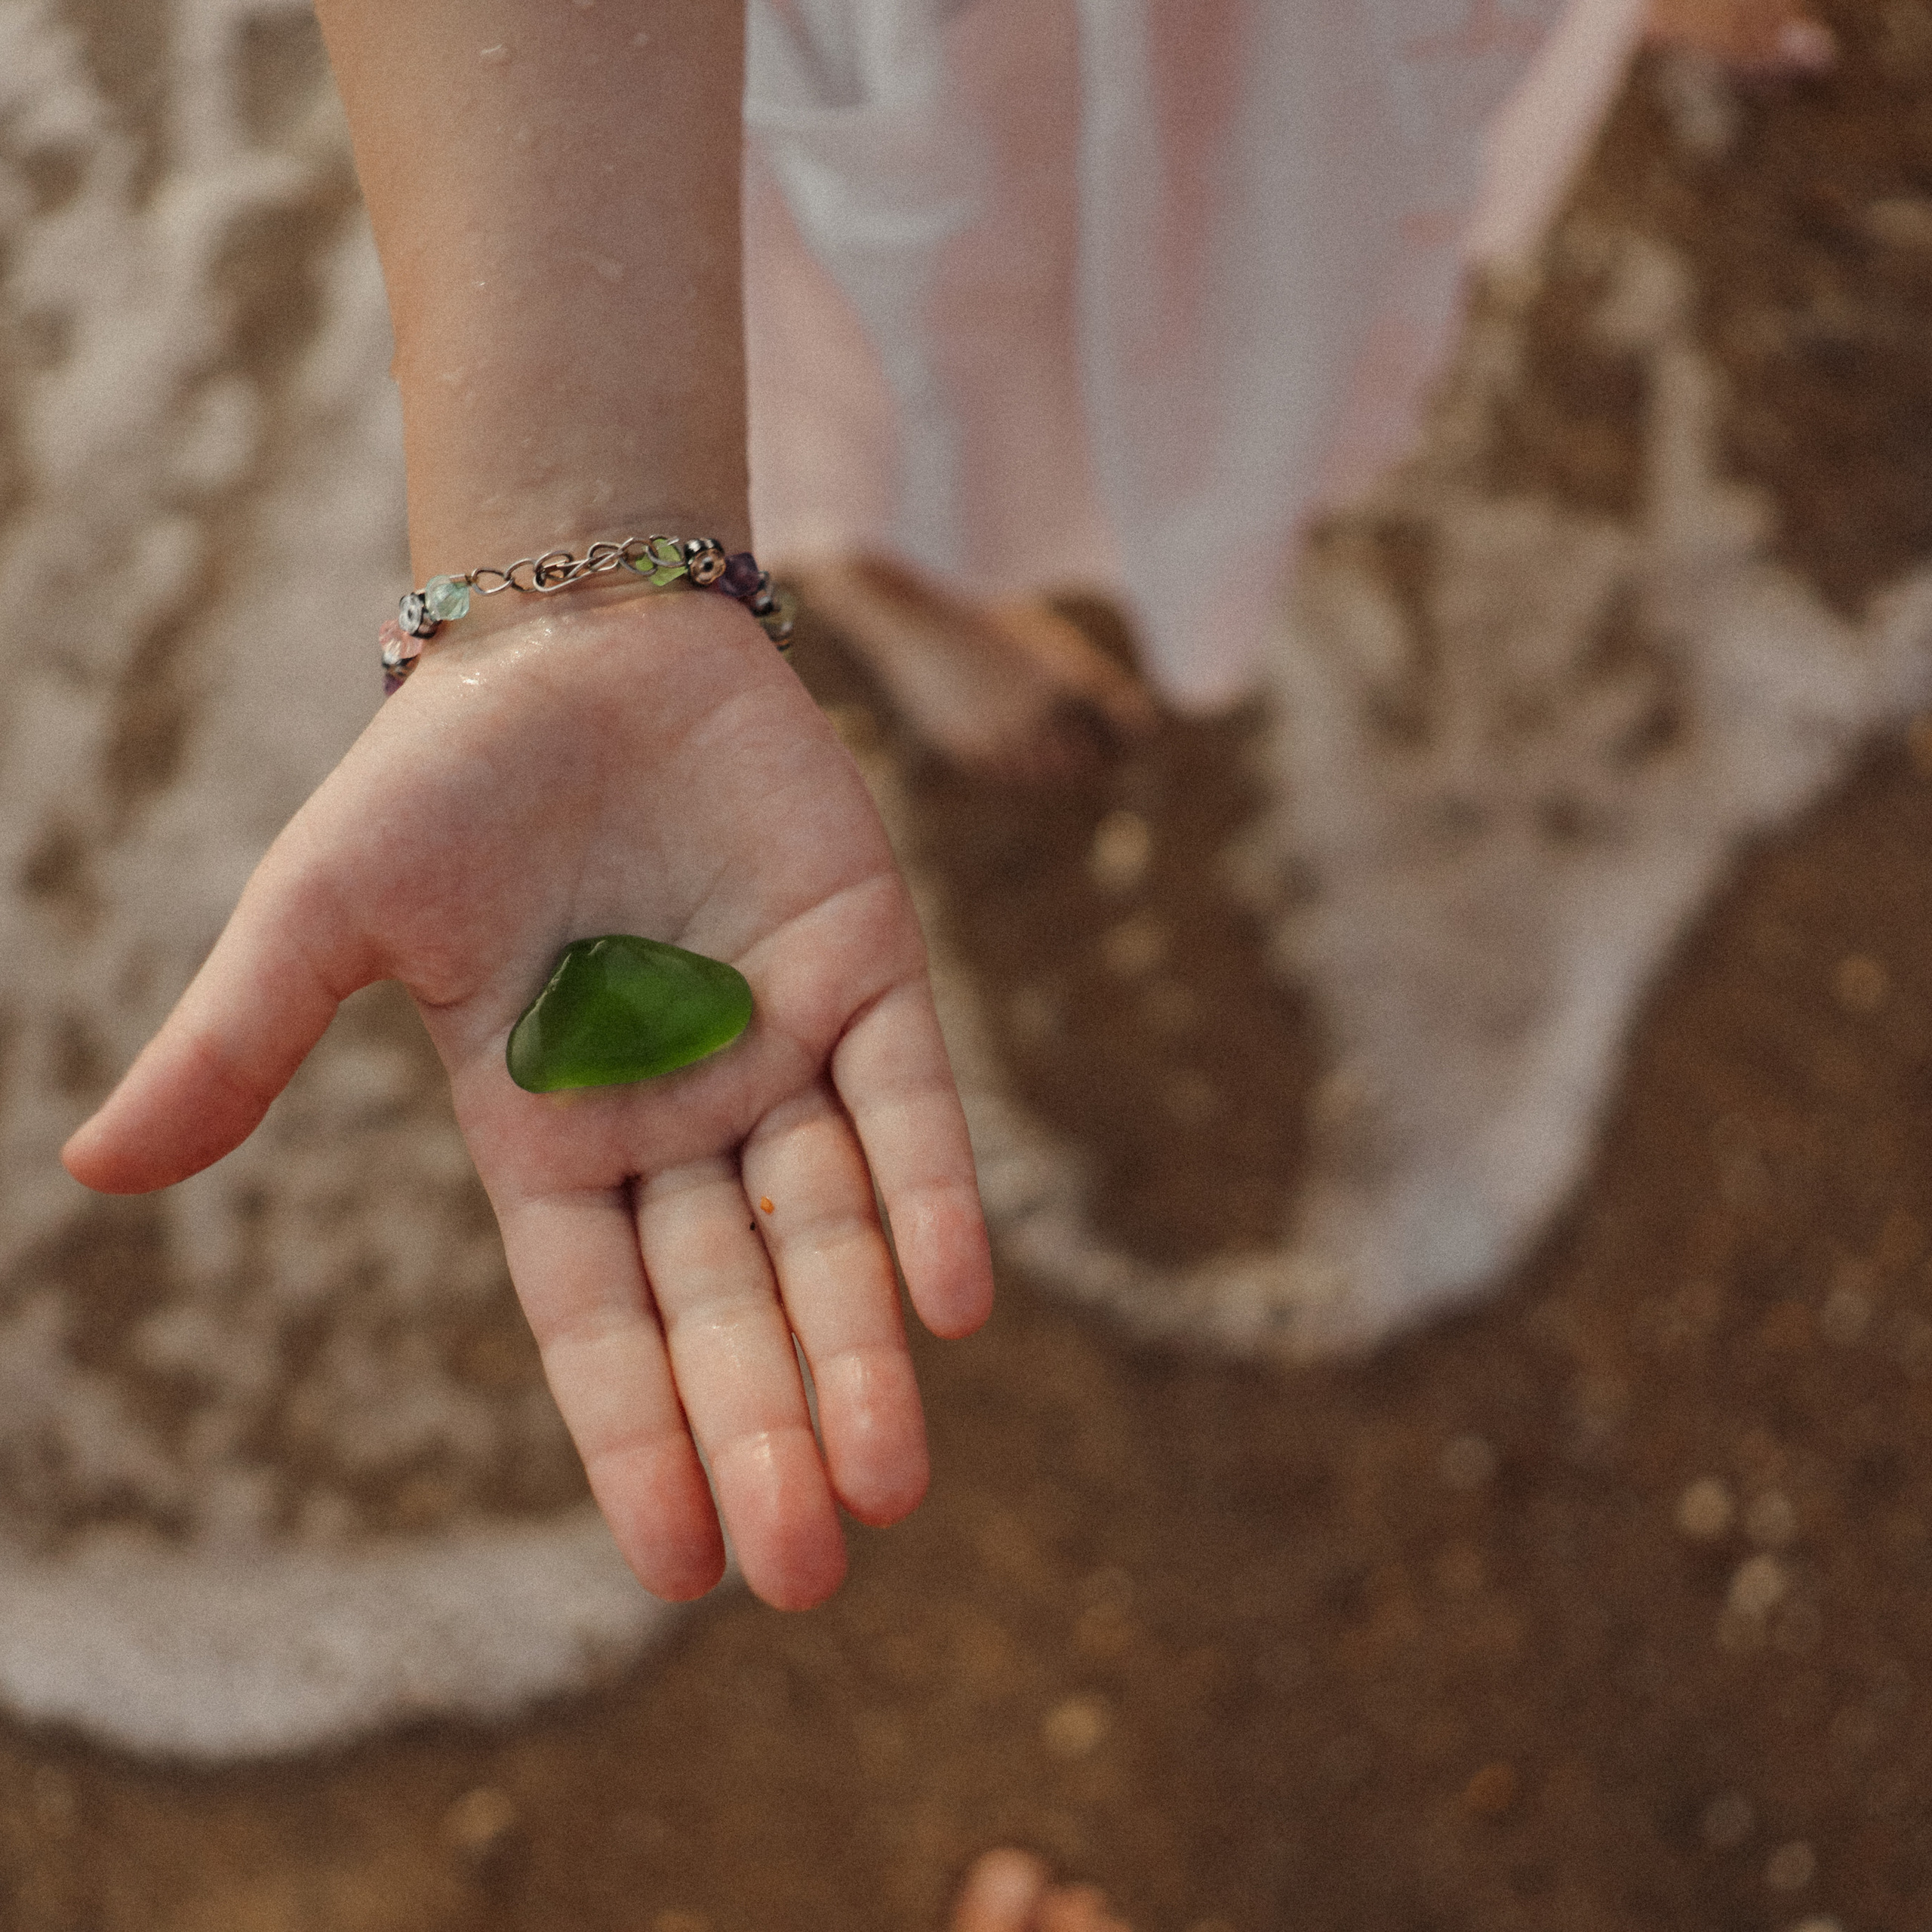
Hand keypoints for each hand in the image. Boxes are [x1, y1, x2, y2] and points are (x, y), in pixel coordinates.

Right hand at [62, 590, 993, 1608]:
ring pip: (829, 1227)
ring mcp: (777, 1048)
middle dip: (764, 1427)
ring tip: (887, 1483)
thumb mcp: (324, 915)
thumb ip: (243, 1043)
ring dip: (860, 1348)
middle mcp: (673, 1115)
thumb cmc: (441, 778)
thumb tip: (92, 1173)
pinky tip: (957, 1300)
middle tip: (806, 1569)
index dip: (638, 1434)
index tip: (680, 1563)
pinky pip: (910, 1101)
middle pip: (726, 1303)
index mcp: (549, 1135)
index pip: (598, 1319)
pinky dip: (933, 1191)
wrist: (575, 639)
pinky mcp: (864, 970)